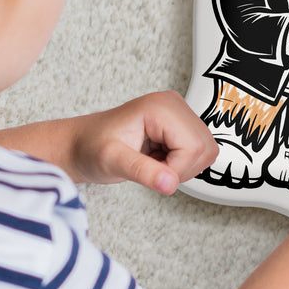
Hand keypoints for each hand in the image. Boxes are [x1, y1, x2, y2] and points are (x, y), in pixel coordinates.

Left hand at [70, 91, 218, 194]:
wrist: (83, 144)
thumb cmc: (91, 147)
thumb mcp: (112, 161)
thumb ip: (142, 171)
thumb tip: (170, 183)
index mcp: (160, 107)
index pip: (193, 146)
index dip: (176, 169)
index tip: (151, 172)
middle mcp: (174, 105)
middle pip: (204, 148)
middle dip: (180, 169)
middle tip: (150, 167)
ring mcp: (179, 113)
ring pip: (205, 151)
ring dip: (182, 167)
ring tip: (153, 162)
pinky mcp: (180, 125)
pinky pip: (199, 152)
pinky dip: (181, 164)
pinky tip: (159, 159)